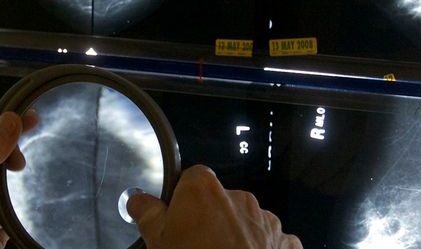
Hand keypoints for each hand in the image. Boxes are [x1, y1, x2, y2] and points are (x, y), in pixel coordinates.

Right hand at [128, 165, 302, 248]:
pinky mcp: (283, 240)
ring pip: (245, 221)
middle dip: (209, 220)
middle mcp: (239, 197)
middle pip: (219, 201)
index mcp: (205, 190)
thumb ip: (148, 215)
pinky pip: (269, 240)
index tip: (176, 219)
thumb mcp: (158, 242)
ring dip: (234, 235)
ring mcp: (264, 220)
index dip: (183, 200)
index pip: (192, 179)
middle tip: (195, 246)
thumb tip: (138, 200)